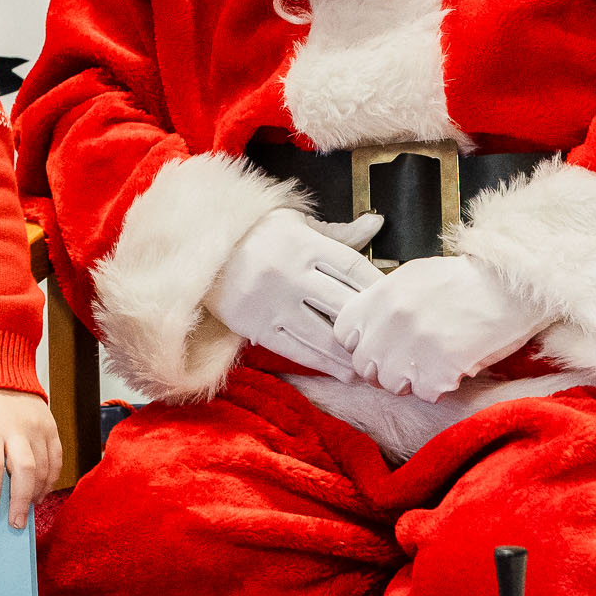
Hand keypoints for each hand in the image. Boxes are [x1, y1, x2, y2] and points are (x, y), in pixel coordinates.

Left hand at [0, 388, 63, 530]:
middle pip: (24, 470)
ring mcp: (37, 427)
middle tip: (16, 524)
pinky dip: (50, 479)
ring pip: (43, 467)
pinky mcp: (50, 427)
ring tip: (27, 510)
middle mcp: (15, 428)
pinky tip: (40, 492)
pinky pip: (56, 459)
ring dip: (37, 493)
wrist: (0, 373)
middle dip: (20, 501)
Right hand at [206, 206, 383, 380]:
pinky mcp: (257, 326)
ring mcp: (273, 303)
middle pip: (341, 305)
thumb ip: (338, 232)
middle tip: (391, 342)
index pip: (352, 268)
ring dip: (350, 354)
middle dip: (369, 326)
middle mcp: (290, 275)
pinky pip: (296, 350)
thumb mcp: (296, 223)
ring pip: (322, 335)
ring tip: (371, 365)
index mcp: (304, 245)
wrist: (199, 250)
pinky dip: (322, 364)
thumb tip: (376, 223)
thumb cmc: (257, 234)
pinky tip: (342, 372)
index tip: (395, 302)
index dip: (378, 287)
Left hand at [332, 256, 542, 400]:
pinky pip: (424, 393)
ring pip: (391, 384)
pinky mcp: (438, 368)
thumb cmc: (466, 281)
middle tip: (410, 362)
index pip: (344, 334)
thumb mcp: (414, 278)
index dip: (361, 344)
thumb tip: (368, 327)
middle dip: (384, 368)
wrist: (513, 284)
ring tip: (434, 364)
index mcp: (381, 296)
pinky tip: (454, 367)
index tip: (378, 346)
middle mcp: (391, 321)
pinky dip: (439, 385)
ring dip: (411, 380)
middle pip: (365, 365)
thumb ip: (385, 302)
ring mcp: (412, 347)